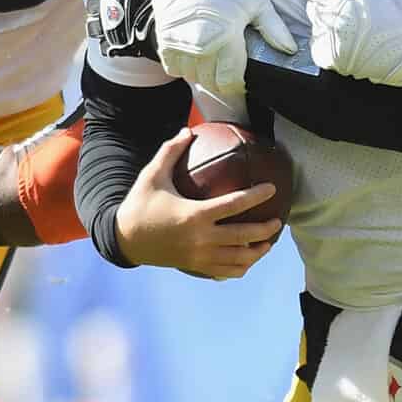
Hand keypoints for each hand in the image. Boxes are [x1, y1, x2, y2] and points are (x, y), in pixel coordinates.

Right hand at [114, 129, 282, 278]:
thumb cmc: (139, 204)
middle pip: (243, 236)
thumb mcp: (152, 175)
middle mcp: (200, 238)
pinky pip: (225, 271)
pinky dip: (240, 267)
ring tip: (268, 242)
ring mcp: (199, 256)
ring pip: (238, 259)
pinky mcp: (195, 266)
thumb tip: (188, 129)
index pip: (234, 205)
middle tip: (278, 220)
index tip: (272, 188)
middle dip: (265, 229)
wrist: (123, 240)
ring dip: (257, 252)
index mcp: (194, 214)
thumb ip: (170, 151)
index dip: (256, 196)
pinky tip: (247, 259)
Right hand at [152, 0, 296, 103]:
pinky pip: (174, 68)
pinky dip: (185, 67)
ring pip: (193, 77)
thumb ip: (273, 27)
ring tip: (213, 61)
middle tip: (228, 70)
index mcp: (224, 37)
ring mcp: (178, 44)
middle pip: (211, 82)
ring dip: (203, 74)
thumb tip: (289, 49)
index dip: (237, 86)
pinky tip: (195, 56)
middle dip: (222, 81)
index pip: (229, 81)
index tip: (241, 82)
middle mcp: (199, 45)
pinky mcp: (164, 40)